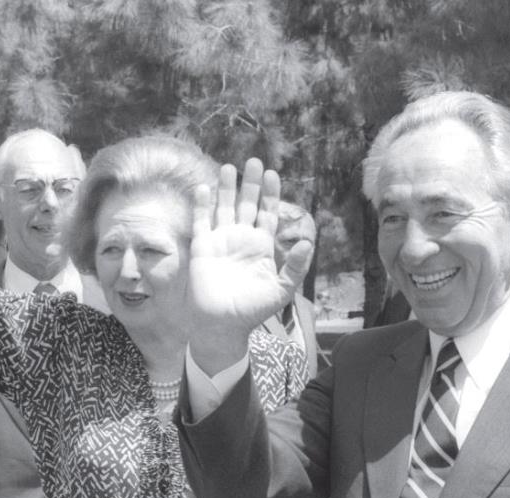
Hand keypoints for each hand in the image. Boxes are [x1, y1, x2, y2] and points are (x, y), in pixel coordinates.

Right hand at [187, 159, 311, 371]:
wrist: (222, 324)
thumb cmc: (252, 310)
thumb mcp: (282, 290)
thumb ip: (295, 266)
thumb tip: (309, 243)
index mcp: (261, 246)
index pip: (266, 213)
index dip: (269, 194)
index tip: (273, 174)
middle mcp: (240, 239)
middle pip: (246, 204)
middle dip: (250, 184)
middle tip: (254, 161)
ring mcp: (220, 241)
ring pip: (223, 208)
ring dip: (226, 188)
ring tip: (229, 167)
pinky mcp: (202, 247)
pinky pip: (201, 221)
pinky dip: (201, 205)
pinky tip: (204, 188)